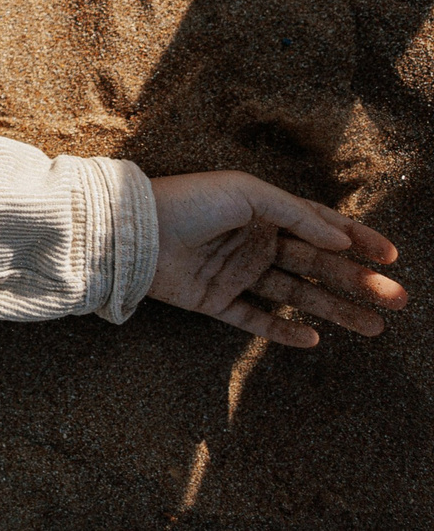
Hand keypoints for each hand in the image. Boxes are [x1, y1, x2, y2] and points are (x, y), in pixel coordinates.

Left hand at [148, 171, 405, 346]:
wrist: (133, 230)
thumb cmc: (190, 200)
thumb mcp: (247, 193)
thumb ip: (297, 214)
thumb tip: (343, 237)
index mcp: (262, 211)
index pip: (320, 226)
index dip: (357, 239)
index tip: (392, 256)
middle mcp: (253, 242)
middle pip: (317, 264)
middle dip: (359, 281)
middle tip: (398, 299)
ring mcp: (235, 272)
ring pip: (295, 294)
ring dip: (335, 310)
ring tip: (374, 328)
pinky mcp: (213, 299)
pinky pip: (254, 318)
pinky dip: (282, 329)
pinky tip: (313, 338)